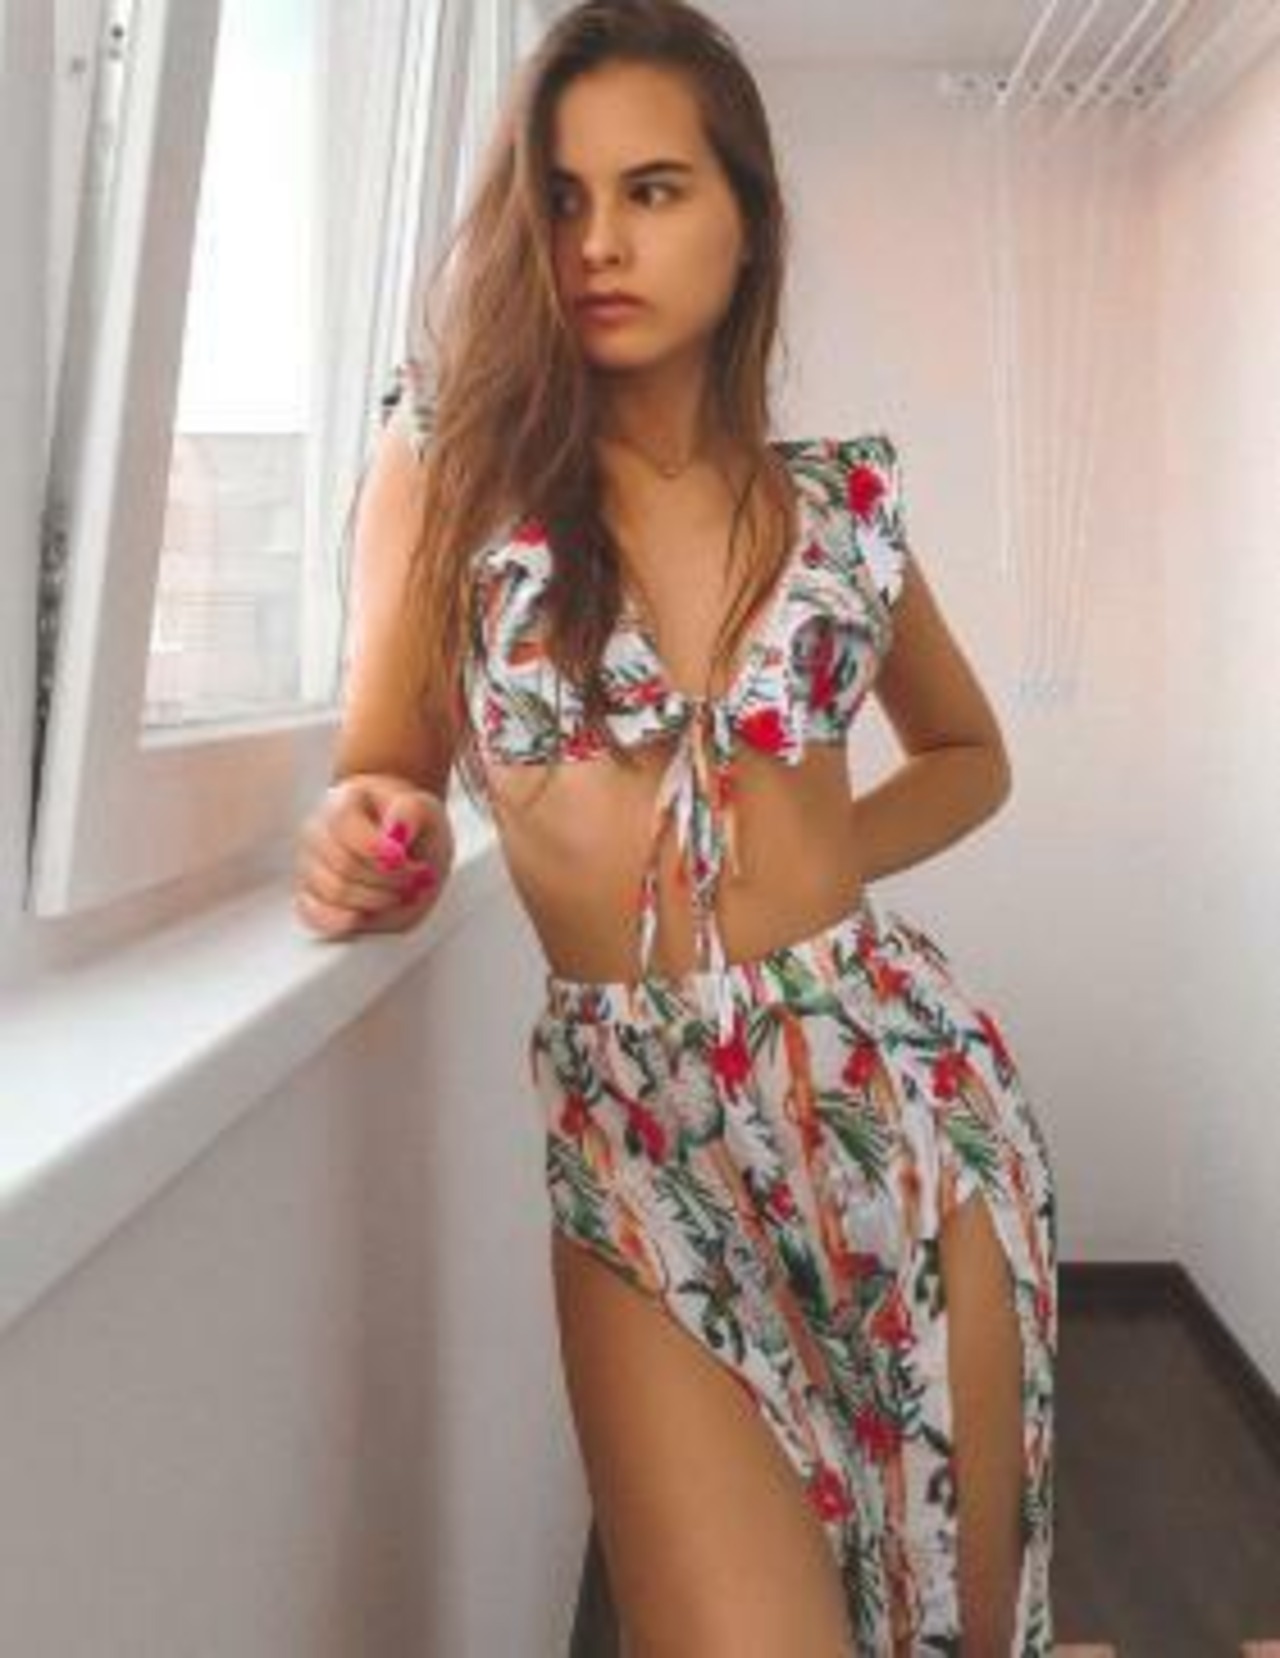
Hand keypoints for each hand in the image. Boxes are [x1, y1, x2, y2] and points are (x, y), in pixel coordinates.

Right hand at [293, 772, 454, 939]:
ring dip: (376, 900)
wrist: (403, 841)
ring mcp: (310, 865)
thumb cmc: (409, 824)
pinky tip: (367, 913)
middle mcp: (317, 831)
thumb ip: (411, 814)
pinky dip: (345, 920)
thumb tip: (394, 835)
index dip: (378, 850)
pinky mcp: (310, 896)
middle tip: (414, 878)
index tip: (404, 859)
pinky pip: (315, 915)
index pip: (345, 827)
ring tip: (399, 891)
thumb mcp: (424, 809)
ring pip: (335, 892)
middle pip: (345, 865)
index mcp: (342, 802)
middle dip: (388, 879)